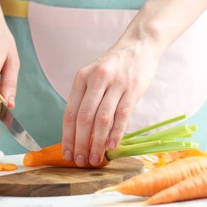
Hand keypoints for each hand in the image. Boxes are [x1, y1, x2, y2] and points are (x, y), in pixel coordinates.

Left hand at [62, 42, 160, 166]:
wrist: (139, 45)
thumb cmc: (114, 65)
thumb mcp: (93, 75)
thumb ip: (86, 98)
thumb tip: (79, 132)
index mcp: (81, 78)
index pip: (70, 112)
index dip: (68, 136)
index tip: (66, 153)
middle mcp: (96, 79)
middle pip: (84, 118)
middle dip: (80, 143)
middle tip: (80, 161)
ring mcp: (115, 83)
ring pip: (102, 119)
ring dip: (97, 143)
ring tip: (95, 159)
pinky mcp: (133, 88)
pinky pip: (122, 115)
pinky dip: (115, 133)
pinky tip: (111, 146)